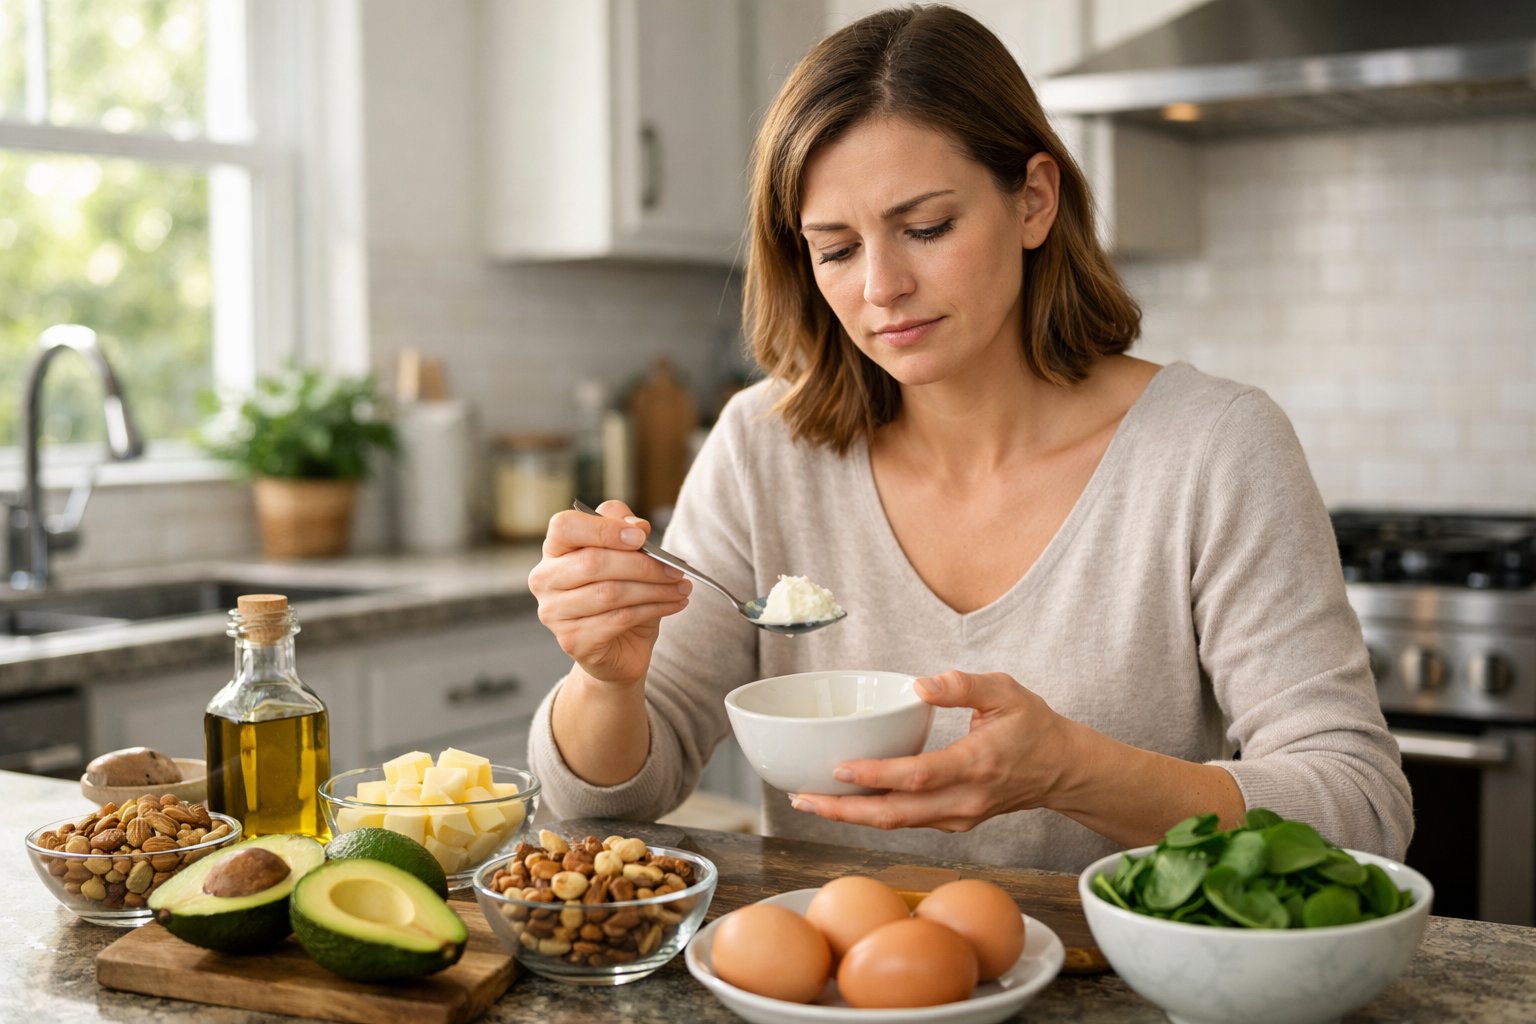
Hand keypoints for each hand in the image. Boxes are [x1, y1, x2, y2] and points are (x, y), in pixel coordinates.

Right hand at [527, 500, 691, 688]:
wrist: (620, 647)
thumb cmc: (621, 594)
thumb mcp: (628, 556)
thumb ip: (627, 531)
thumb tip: (637, 526)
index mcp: (554, 550)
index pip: (565, 526)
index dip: (604, 528)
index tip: (641, 536)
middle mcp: (545, 580)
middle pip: (593, 562)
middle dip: (642, 564)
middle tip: (676, 569)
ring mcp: (554, 613)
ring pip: (610, 593)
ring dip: (655, 589)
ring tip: (682, 587)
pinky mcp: (572, 641)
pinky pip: (618, 619)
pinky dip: (653, 609)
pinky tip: (674, 604)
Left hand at [788, 670, 1076, 831]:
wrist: (1062, 770)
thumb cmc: (1033, 726)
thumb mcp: (1005, 691)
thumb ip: (963, 685)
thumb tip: (920, 685)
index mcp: (977, 764)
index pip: (918, 776)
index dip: (876, 774)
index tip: (839, 767)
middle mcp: (965, 800)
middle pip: (896, 814)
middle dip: (845, 811)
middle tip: (801, 798)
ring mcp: (959, 817)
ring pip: (898, 823)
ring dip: (852, 816)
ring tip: (810, 800)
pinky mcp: (954, 822)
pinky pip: (907, 821)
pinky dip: (873, 814)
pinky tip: (845, 800)